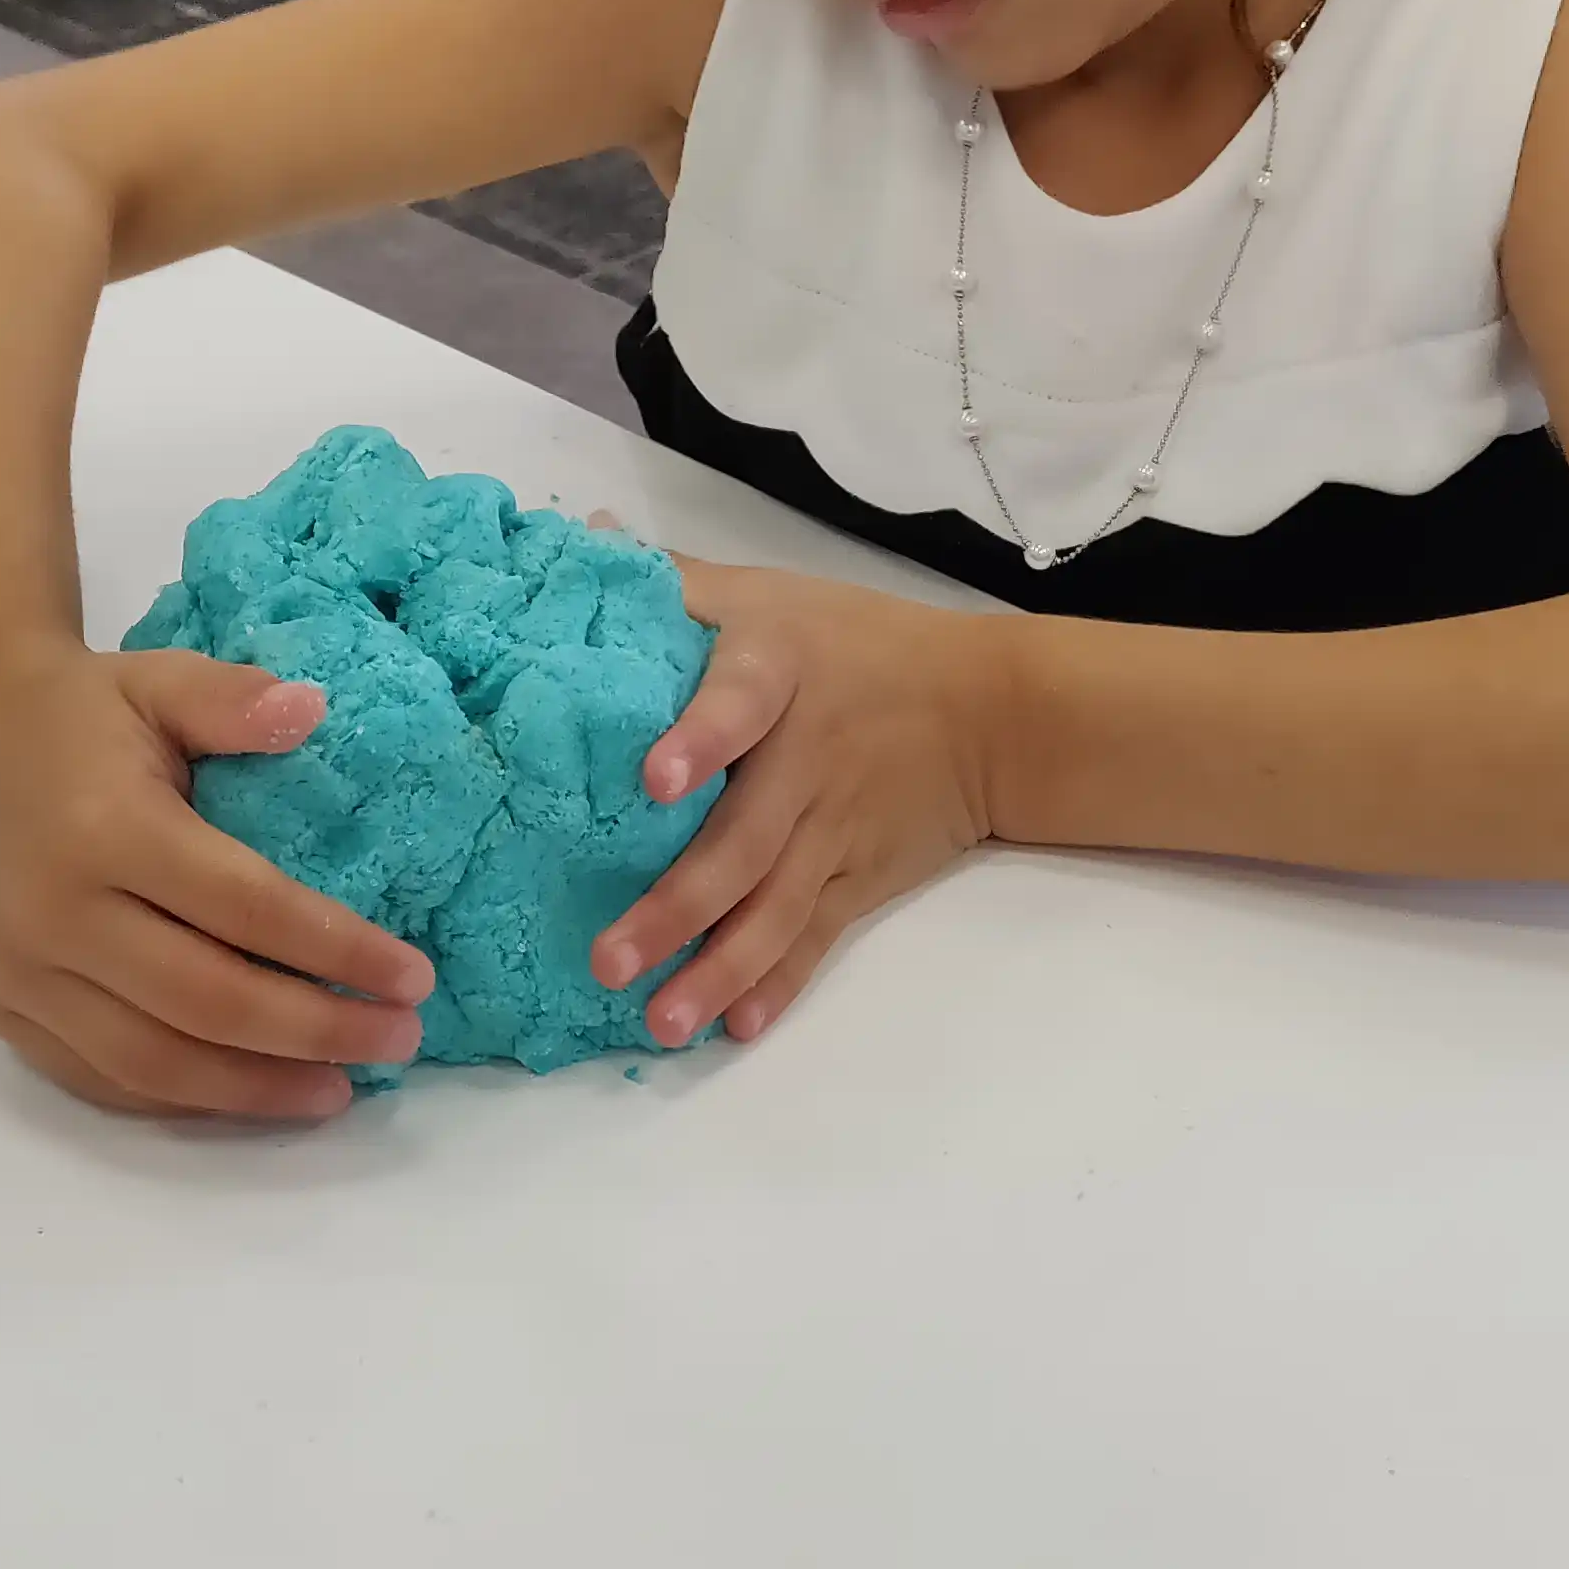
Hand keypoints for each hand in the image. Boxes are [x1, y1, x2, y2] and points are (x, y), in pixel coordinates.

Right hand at [0, 648, 435, 1118]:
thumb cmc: (86, 712)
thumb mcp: (164, 681)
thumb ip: (235, 701)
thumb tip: (313, 710)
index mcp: (103, 830)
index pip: (243, 910)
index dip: (337, 951)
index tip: (413, 979)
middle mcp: (50, 912)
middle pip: (206, 1003)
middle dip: (314, 1033)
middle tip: (397, 1042)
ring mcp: (13, 968)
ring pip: (150, 1063)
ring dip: (254, 1089)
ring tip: (336, 1089)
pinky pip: (95, 1074)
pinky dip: (180, 1097)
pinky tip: (248, 1092)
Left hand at [591, 559, 998, 1048]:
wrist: (991, 708)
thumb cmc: (854, 643)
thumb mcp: (770, 595)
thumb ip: (675, 582)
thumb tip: (576, 540)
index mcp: (778, 671)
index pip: (741, 699)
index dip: (702, 737)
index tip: (652, 780)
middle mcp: (807, 756)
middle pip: (743, 840)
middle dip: (678, 907)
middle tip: (608, 961)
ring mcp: (836, 827)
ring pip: (775, 906)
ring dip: (720, 969)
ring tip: (661, 1025)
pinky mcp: (860, 876)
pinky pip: (816, 936)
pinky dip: (781, 983)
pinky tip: (738, 1027)